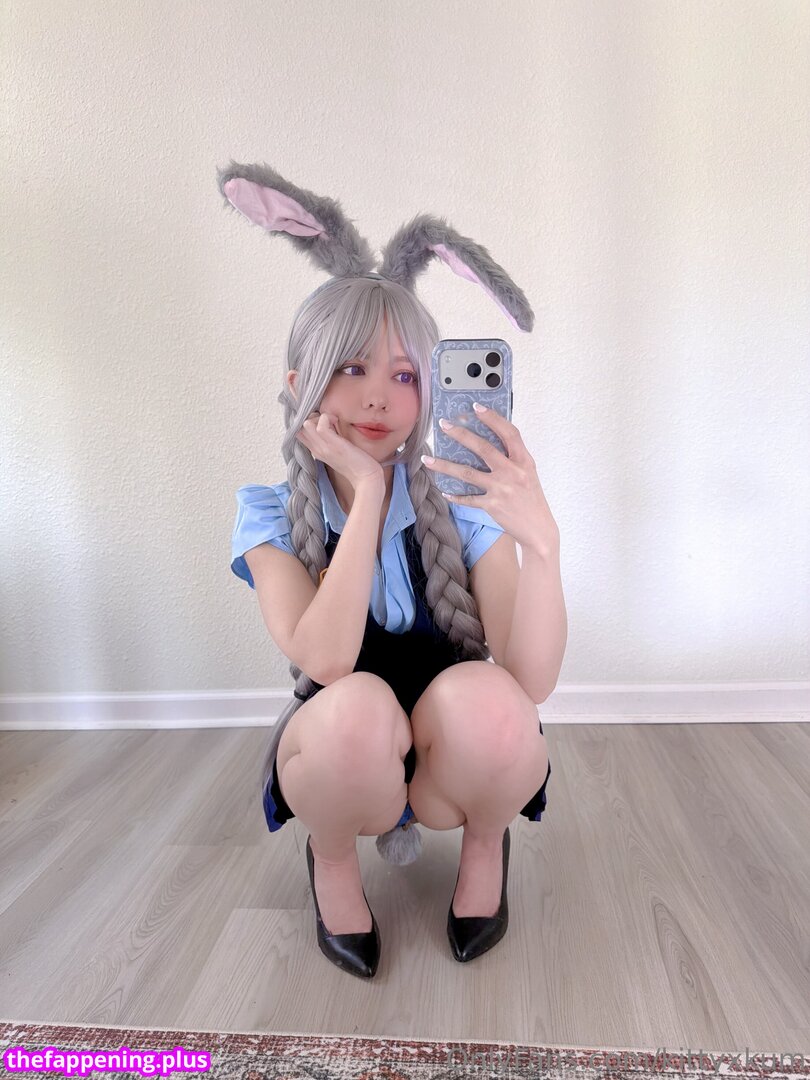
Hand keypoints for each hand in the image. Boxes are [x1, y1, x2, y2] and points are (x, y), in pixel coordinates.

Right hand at [295, 411, 384, 491]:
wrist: (366, 478)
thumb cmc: (356, 464)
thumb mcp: (338, 452)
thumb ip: (331, 442)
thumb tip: (331, 427)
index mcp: (317, 452)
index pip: (299, 433)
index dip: (308, 422)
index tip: (323, 421)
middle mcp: (317, 449)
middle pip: (299, 427)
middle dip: (312, 417)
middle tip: (328, 420)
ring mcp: (323, 447)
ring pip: (306, 424)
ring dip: (319, 417)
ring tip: (333, 421)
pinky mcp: (333, 444)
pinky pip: (320, 425)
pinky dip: (327, 417)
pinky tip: (337, 421)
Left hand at [422, 403, 558, 551]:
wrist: (539, 529)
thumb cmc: (531, 499)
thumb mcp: (528, 473)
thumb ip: (512, 458)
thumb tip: (486, 441)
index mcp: (524, 461)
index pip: (509, 433)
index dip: (492, 418)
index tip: (476, 407)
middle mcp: (513, 473)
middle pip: (483, 448)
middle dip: (461, 434)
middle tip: (444, 425)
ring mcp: (501, 489)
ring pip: (467, 473)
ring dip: (444, 466)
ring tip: (428, 460)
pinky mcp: (492, 506)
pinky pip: (468, 498)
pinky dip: (455, 495)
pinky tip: (445, 491)